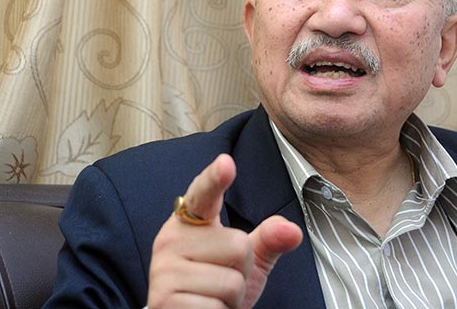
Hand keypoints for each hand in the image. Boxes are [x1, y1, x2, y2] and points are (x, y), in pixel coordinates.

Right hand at [147, 154, 302, 308]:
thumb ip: (268, 239)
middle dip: (241, 272)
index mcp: (190, 223)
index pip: (204, 194)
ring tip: (212, 298)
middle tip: (220, 282)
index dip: (215, 178)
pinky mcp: (165, 300)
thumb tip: (292, 230)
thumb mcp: (247, 262)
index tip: (226, 163)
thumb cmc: (213, 288)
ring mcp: (164, 270)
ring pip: (231, 280)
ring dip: (232, 299)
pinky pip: (218, 306)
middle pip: (238, 245)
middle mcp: (170, 240)